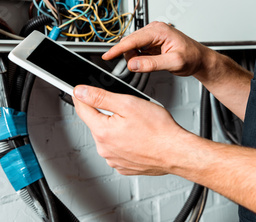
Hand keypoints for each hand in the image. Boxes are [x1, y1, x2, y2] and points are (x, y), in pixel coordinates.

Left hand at [72, 84, 188, 174]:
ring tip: (137, 124)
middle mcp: (104, 148)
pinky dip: (124, 141)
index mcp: (102, 131)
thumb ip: (100, 97)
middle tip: (127, 108)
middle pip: (96, 122)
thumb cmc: (158, 130)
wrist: (176, 152)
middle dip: (106, 112)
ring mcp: (113, 159)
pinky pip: (117, 149)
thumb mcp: (128, 104)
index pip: (82, 109)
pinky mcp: (123, 166)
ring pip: (107, 136)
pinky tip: (138, 137)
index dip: (81, 96)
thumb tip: (80, 92)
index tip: (80, 90)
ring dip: (116, 128)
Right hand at [103, 21, 208, 76]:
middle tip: (136, 67)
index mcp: (159, 31)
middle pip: (130, 42)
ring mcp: (153, 35)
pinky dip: (139, 57)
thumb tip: (134, 64)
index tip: (107, 56)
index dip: (118, 49)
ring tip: (149, 64)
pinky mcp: (153, 41)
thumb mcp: (173, 63)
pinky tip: (149, 61)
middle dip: (129, 55)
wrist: (200, 59)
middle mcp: (155, 29)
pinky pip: (138, 49)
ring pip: (133, 46)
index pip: (133, 40)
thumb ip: (152, 64)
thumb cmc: (192, 57)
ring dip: (135, 57)